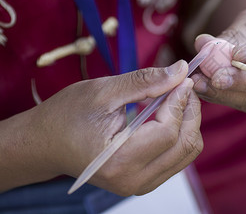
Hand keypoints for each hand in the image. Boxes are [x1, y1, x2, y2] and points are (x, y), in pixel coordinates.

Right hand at [4, 60, 202, 195]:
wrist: (44, 144)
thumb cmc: (66, 115)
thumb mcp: (103, 91)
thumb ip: (145, 82)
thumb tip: (181, 70)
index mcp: (119, 160)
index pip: (168, 132)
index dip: (181, 102)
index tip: (184, 78)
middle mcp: (133, 180)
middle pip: (185, 145)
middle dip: (191, 111)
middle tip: (184, 86)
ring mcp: (140, 184)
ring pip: (187, 153)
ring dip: (189, 123)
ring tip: (177, 98)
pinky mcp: (143, 181)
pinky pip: (177, 158)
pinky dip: (181, 134)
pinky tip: (170, 115)